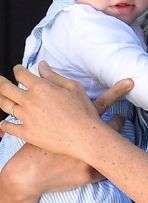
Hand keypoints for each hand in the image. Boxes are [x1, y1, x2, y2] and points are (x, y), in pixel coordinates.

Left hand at [0, 63, 131, 159]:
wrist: (84, 136)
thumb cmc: (83, 111)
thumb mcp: (73, 87)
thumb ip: (54, 76)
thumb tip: (42, 66)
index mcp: (41, 88)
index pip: (21, 74)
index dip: (18, 69)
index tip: (17, 69)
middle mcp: (29, 101)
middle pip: (5, 88)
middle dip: (1, 82)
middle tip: (0, 80)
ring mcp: (26, 118)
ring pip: (4, 105)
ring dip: (0, 99)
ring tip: (0, 96)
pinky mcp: (26, 133)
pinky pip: (8, 127)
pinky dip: (3, 124)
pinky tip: (3, 122)